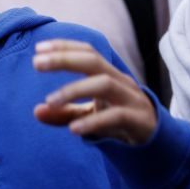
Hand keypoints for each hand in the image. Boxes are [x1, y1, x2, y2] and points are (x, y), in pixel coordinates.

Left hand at [33, 40, 156, 144]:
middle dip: (65, 59)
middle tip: (36, 63)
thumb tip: (36, 111)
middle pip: (94, 61)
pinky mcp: (139, 120)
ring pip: (104, 84)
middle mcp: (120, 81)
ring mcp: (131, 99)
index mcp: (108, 75)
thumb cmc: (118, 121)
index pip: (88, 52)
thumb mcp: (89, 115)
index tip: (38, 48)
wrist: (153, 141)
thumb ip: (65, 113)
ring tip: (50, 101)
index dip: (65, 47)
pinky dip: (94, 122)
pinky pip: (116, 116)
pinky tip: (73, 129)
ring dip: (74, 89)